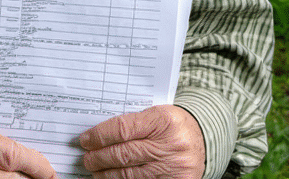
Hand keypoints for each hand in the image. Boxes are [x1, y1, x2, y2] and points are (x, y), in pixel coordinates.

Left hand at [78, 104, 203, 178]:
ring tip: (95, 170)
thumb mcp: (157, 115)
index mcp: (163, 120)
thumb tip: (98, 135)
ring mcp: (171, 166)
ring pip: (128, 174)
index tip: (85, 140)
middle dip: (99, 157)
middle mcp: (169, 144)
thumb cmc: (173, 125)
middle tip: (87, 159)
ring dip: (106, 174)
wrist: (203, 138)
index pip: (122, 129)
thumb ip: (132, 122)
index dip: (99, 136)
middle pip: (123, 154)